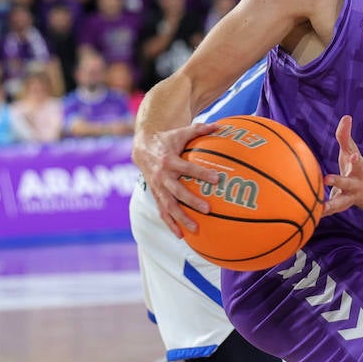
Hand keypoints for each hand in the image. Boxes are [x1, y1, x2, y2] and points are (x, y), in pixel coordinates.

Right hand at [132, 122, 219, 236]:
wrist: (142, 148)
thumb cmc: (168, 140)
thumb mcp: (181, 132)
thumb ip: (200, 129)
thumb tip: (220, 126)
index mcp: (169, 161)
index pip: (187, 168)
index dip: (201, 173)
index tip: (217, 179)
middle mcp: (161, 176)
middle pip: (176, 191)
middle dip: (191, 201)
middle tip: (207, 210)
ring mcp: (157, 188)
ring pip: (168, 206)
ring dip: (181, 219)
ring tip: (196, 229)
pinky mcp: (155, 196)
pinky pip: (162, 212)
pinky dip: (170, 224)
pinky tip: (180, 235)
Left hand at [323, 115, 362, 216]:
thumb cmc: (356, 167)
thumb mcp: (352, 151)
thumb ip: (345, 136)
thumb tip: (346, 117)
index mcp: (358, 170)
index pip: (357, 164)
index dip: (355, 160)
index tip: (352, 156)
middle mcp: (355, 184)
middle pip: (347, 182)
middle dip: (338, 180)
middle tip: (327, 179)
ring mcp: (348, 197)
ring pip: (340, 203)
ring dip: (330, 206)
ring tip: (320, 209)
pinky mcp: (340, 206)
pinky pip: (330, 210)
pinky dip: (321, 213)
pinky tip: (310, 216)